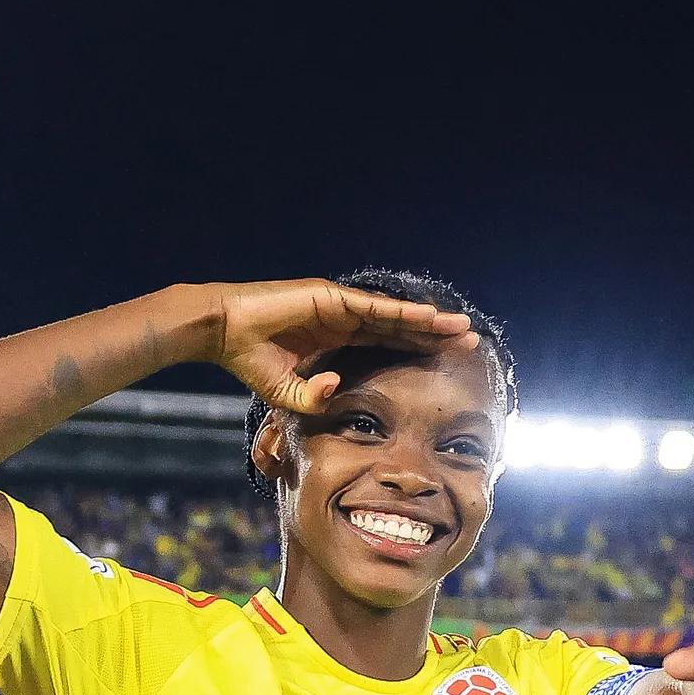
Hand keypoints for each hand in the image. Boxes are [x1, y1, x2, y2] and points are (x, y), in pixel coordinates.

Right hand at [187, 280, 477, 417]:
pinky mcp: (330, 297)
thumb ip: (314, 397)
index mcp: (338, 339)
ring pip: (395, 316)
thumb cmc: (250, 361)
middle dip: (435, 335)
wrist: (223, 332)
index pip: (387, 343)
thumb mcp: (287, 393)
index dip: (417, 349)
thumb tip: (338, 391)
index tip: (446, 359)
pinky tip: (429, 318)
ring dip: (429, 322)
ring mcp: (339, 306)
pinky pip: (374, 308)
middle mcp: (344, 319)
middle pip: (400, 328)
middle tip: (470, 342)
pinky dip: (402, 313)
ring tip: (462, 329)